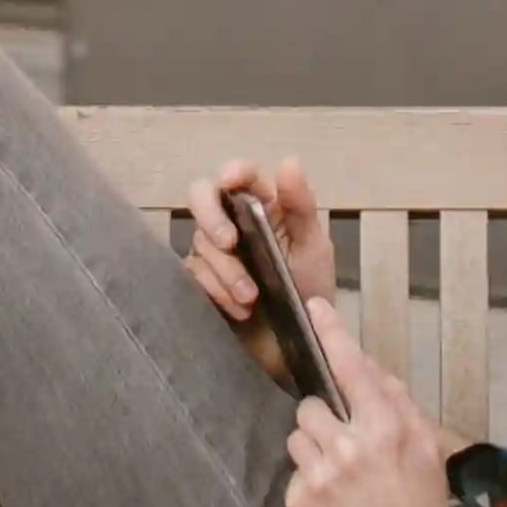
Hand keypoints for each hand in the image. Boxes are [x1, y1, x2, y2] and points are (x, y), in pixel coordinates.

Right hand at [182, 155, 334, 394]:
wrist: (299, 345)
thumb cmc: (311, 292)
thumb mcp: (313, 247)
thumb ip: (301, 206)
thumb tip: (287, 161)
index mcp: (263, 206)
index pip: (240, 175)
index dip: (231, 172)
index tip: (231, 181)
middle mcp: (232, 222)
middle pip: (201, 197)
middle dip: (211, 217)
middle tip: (229, 242)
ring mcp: (213, 253)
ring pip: (199, 243)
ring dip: (226, 271)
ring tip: (252, 298)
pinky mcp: (201, 282)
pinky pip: (193, 276)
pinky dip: (217, 291)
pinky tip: (240, 309)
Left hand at [282, 302, 477, 506]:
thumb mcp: (428, 451)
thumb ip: (400, 406)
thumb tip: (372, 371)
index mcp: (387, 428)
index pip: (352, 367)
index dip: (333, 333)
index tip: (315, 308)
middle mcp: (351, 446)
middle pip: (312, 406)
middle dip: (327, 422)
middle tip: (349, 451)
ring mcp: (321, 476)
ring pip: (298, 437)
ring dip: (315, 451)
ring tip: (342, 481)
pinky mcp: (299, 502)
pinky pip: (294, 474)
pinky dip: (310, 484)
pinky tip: (335, 506)